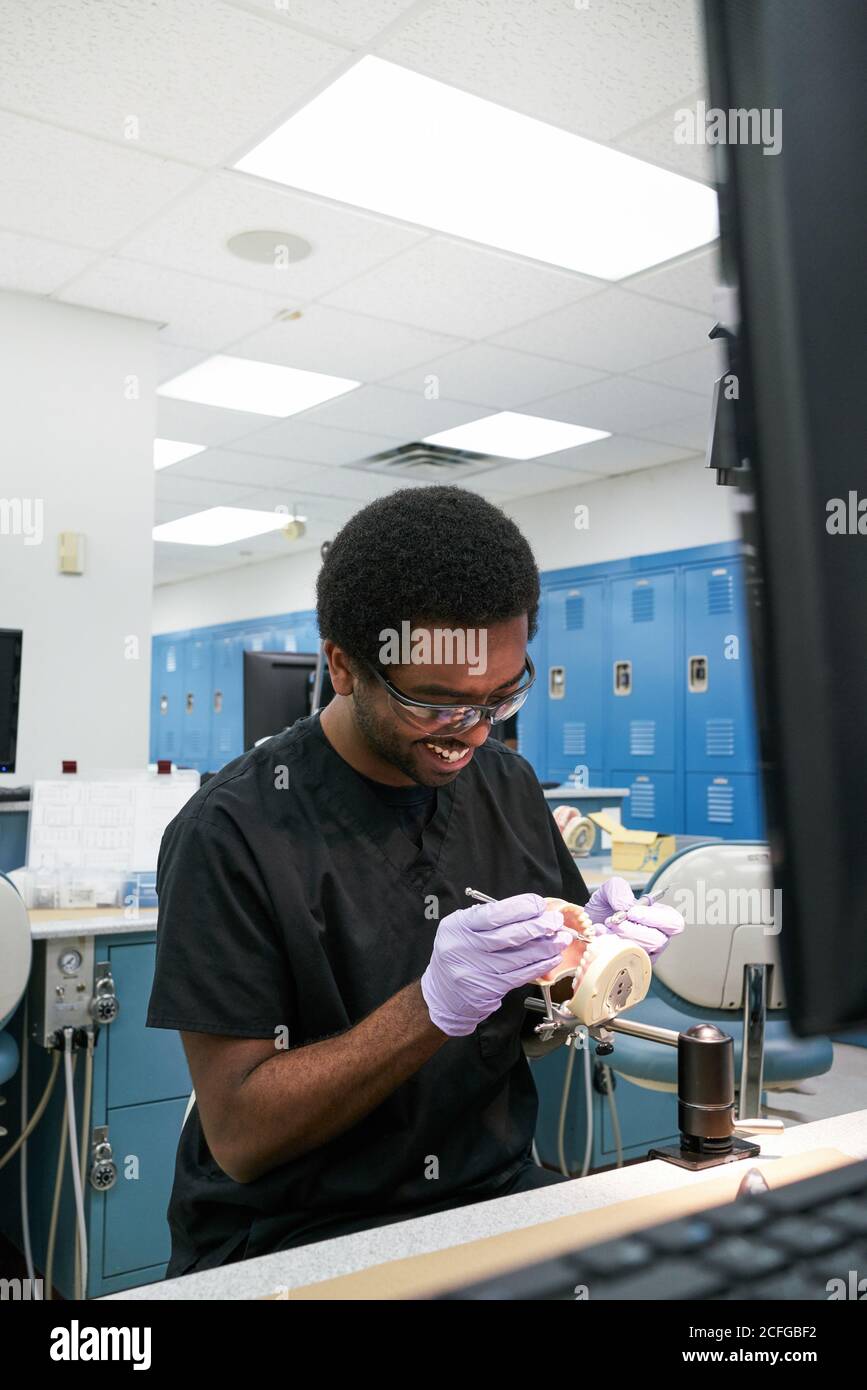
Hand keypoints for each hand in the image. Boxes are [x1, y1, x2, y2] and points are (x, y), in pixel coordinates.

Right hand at [421, 894, 573, 1036]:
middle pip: (510, 936)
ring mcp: (478, 971)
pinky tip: (552, 958)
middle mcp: (466, 948)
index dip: (521, 907)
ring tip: (562, 939)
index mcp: (458, 927)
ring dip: (546, 947)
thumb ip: (489, 918)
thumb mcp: (462, 929)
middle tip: (557, 922)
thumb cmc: (458, 955)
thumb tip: (530, 912)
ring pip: (520, 957)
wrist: (443, 995)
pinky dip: (540, 966)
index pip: (494, 914)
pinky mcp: (490, 989)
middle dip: (540, 926)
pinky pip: (521, 975)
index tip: (539, 904)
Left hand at [584, 877, 683, 958]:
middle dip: (631, 930)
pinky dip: (610, 949)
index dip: (654, 918)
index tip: (631, 912)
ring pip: (641, 952)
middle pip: (657, 941)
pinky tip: (600, 938)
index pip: (674, 922)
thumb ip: (619, 890)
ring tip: (604, 927)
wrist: (586, 925)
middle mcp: (658, 938)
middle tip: (613, 921)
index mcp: (661, 917)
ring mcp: (647, 954)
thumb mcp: (609, 890)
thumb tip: (625, 906)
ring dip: (618, 938)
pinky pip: (626, 962)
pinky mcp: (632, 966)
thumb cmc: (604, 908)